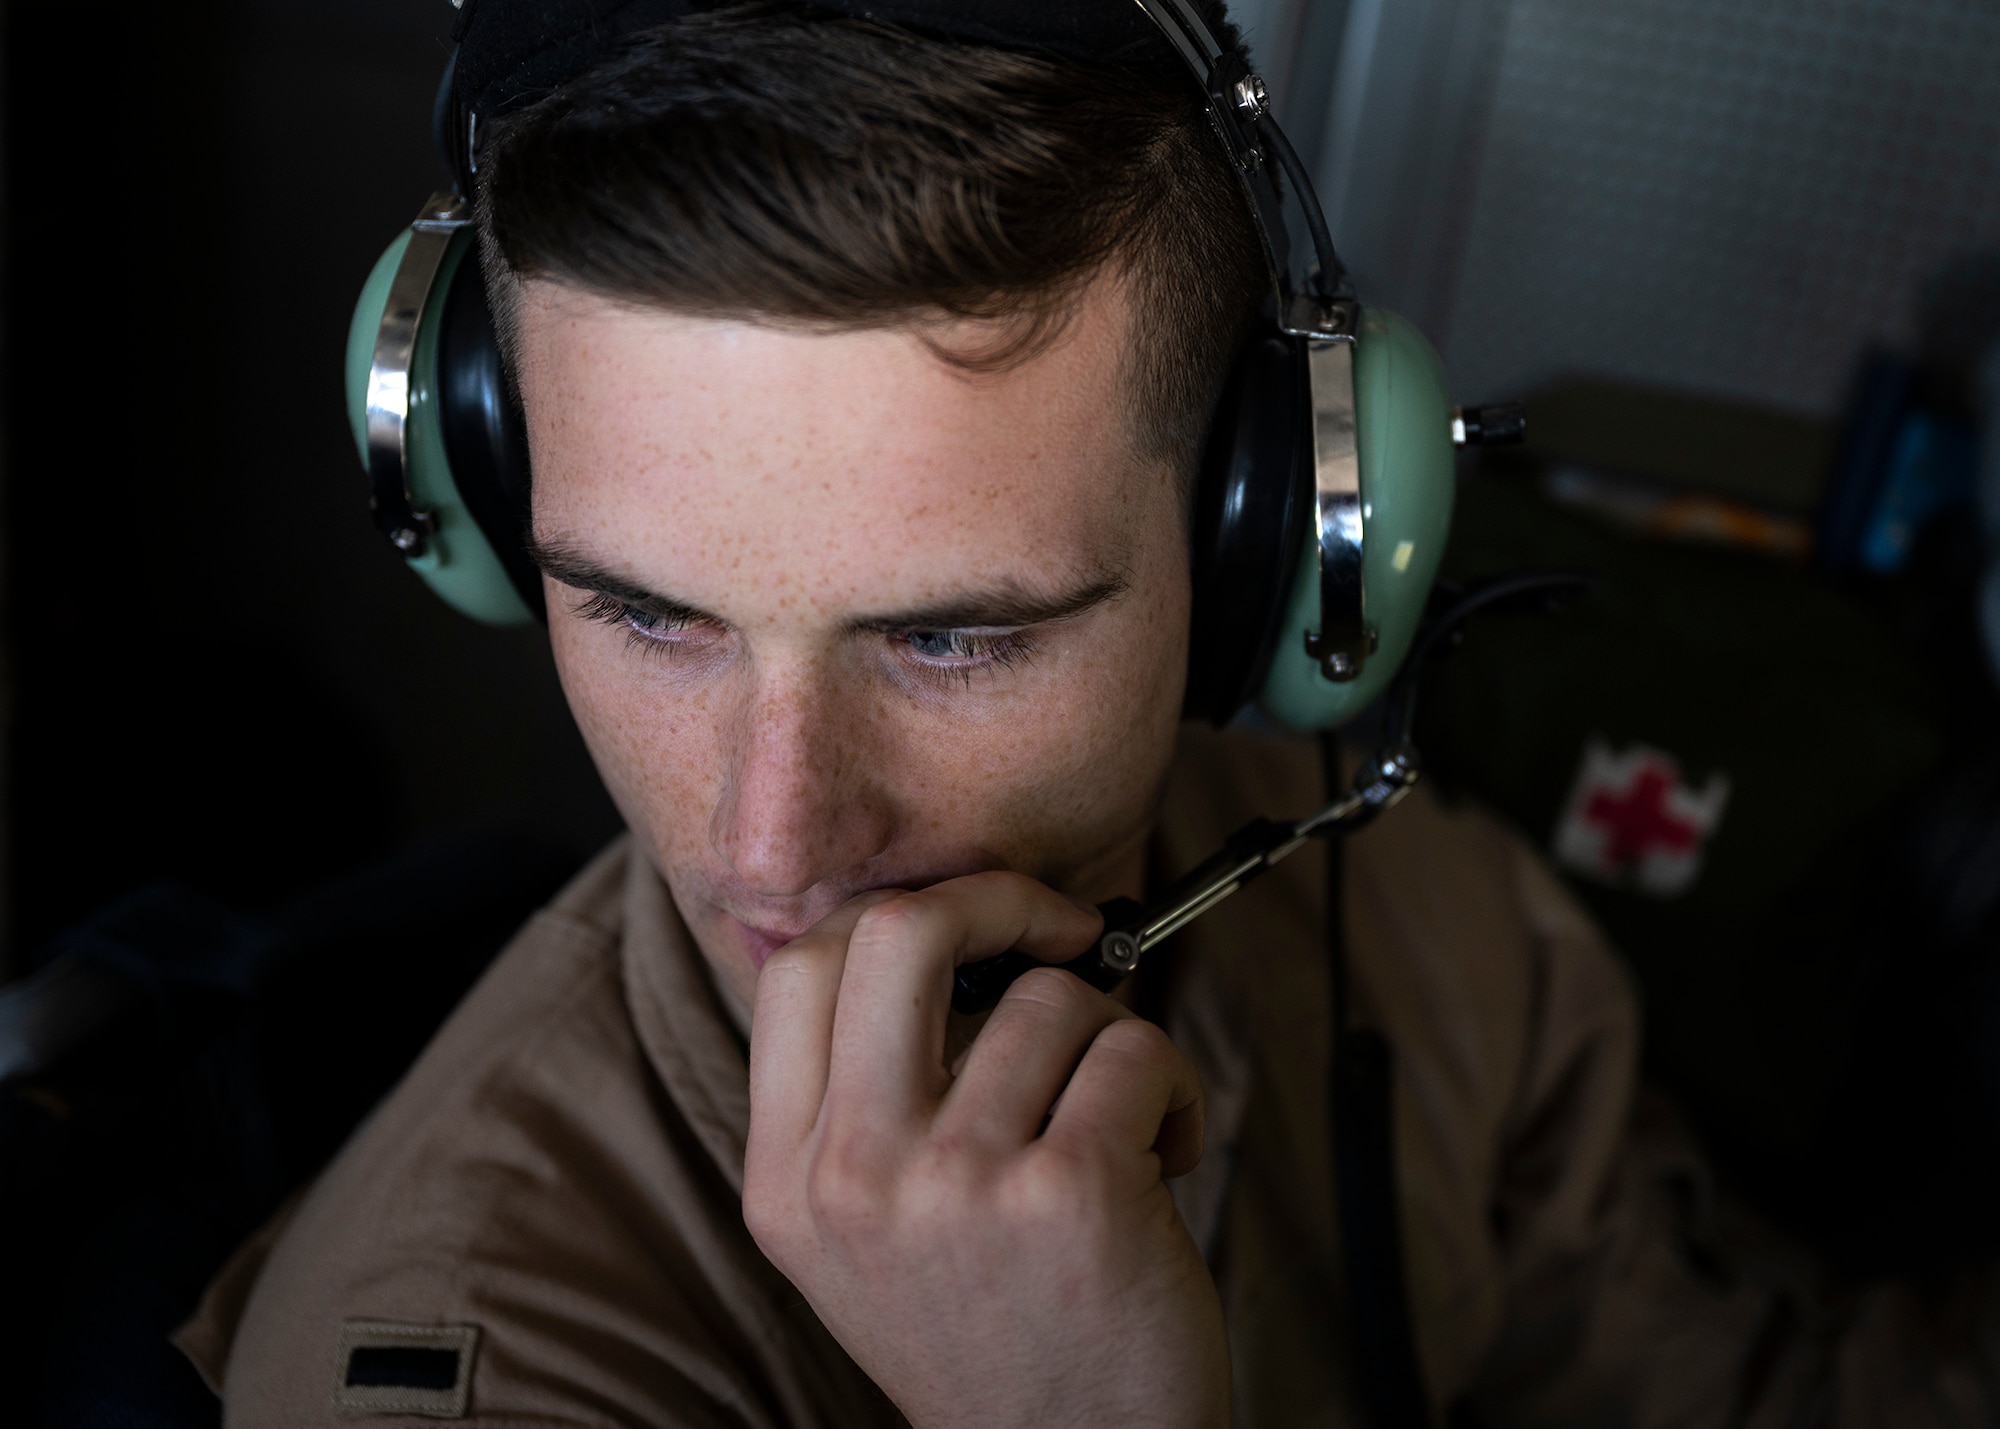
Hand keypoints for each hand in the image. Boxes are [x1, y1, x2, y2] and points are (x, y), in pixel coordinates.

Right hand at [744, 872, 1228, 1428]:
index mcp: (789, 1180)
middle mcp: (855, 1178)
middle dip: (1001, 901)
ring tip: (1112, 1124)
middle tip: (1056, 931)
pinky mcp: (1071, 1193)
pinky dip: (1173, 1089)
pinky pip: (1136, 1049)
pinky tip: (1159, 1158)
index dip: (894, 912)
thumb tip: (947, 935)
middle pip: (901, 933)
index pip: (798, 968)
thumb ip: (864, 1100)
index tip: (967, 926)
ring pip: (1050, 998)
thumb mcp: (863, 1232)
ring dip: (1108, 1042)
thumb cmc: (986, 1331)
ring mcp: (959, 1183)